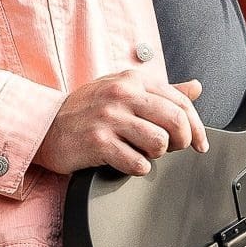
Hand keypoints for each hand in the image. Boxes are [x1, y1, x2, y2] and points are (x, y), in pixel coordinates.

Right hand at [36, 73, 208, 176]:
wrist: (45, 124)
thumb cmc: (88, 109)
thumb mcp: (124, 89)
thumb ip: (161, 91)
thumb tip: (197, 87)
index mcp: (134, 79)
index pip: (181, 101)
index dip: (197, 126)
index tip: (200, 144)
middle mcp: (123, 94)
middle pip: (175, 121)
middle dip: (182, 142)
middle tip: (172, 150)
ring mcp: (109, 117)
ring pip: (159, 142)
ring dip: (156, 154)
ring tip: (142, 151)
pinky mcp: (98, 142)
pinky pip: (137, 162)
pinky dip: (138, 167)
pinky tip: (127, 161)